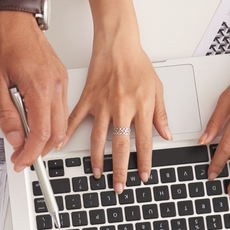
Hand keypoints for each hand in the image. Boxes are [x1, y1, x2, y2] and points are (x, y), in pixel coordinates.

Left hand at [0, 11, 67, 170]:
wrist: (14, 18)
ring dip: (45, 137)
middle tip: (22, 156)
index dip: (30, 153)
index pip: (40, 133)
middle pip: (56, 132)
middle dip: (39, 150)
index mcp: (40, 88)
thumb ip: (5, 114)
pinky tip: (34, 124)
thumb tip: (15, 138)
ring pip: (61, 122)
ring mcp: (61, 82)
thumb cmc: (3, 43)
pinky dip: (49, 122)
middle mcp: (56, 86)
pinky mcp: (60, 79)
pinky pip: (60, 108)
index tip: (20, 161)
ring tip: (25, 142)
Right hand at [66, 27, 169, 192]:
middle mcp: (122, 108)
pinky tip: (62, 145)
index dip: (145, 161)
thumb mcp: (157, 88)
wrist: (117, 44)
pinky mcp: (88, 99)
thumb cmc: (137, 63)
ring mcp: (102, 105)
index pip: (144, 141)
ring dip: (98, 159)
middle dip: (120, 170)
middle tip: (119, 186)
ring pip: (99, 139)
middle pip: (121, 146)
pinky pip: (75, 119)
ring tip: (97, 173)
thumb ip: (161, 114)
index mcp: (141, 107)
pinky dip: (67, 133)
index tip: (143, 175)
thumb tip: (166, 134)